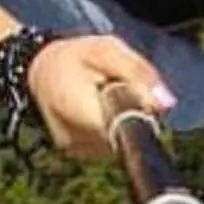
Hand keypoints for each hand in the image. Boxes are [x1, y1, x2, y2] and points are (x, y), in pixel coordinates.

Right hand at [26, 35, 172, 160]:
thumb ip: (138, 72)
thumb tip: (167, 103)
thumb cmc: (74, 56)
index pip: (123, 126)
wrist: (36, 71)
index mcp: (76, 107)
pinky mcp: (79, 154)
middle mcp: (75, 137)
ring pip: (118, 141)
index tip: (138, 98)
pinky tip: (98, 109)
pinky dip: (111, 127)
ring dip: (121, 121)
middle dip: (131, 112)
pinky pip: (108, 144)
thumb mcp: (107, 49)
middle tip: (116, 87)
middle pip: (124, 135)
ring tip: (105, 96)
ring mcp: (76, 150)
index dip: (139, 112)